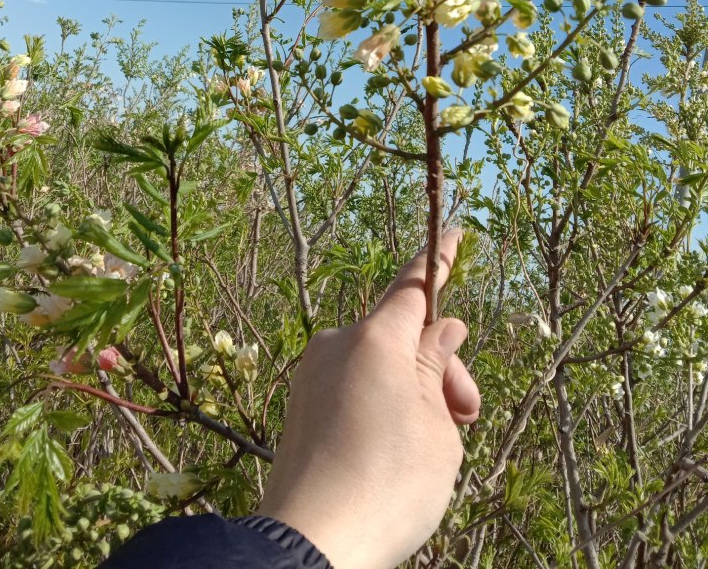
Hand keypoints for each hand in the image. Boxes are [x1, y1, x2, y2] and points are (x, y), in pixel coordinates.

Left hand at [259, 232, 479, 568]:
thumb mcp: (437, 425)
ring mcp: (313, 375)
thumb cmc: (387, 483)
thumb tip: (441, 327)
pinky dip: (382, 405)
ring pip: (379, 365)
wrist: (310, 544)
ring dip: (413, 391)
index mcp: (374, 338)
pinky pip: (353, 387)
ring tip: (433, 447)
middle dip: (440, 368)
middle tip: (469, 416)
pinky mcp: (301, 406)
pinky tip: (394, 452)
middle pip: (402, 336)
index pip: (414, 285)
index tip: (452, 232)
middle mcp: (337, 344)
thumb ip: (438, 366)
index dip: (438, 260)